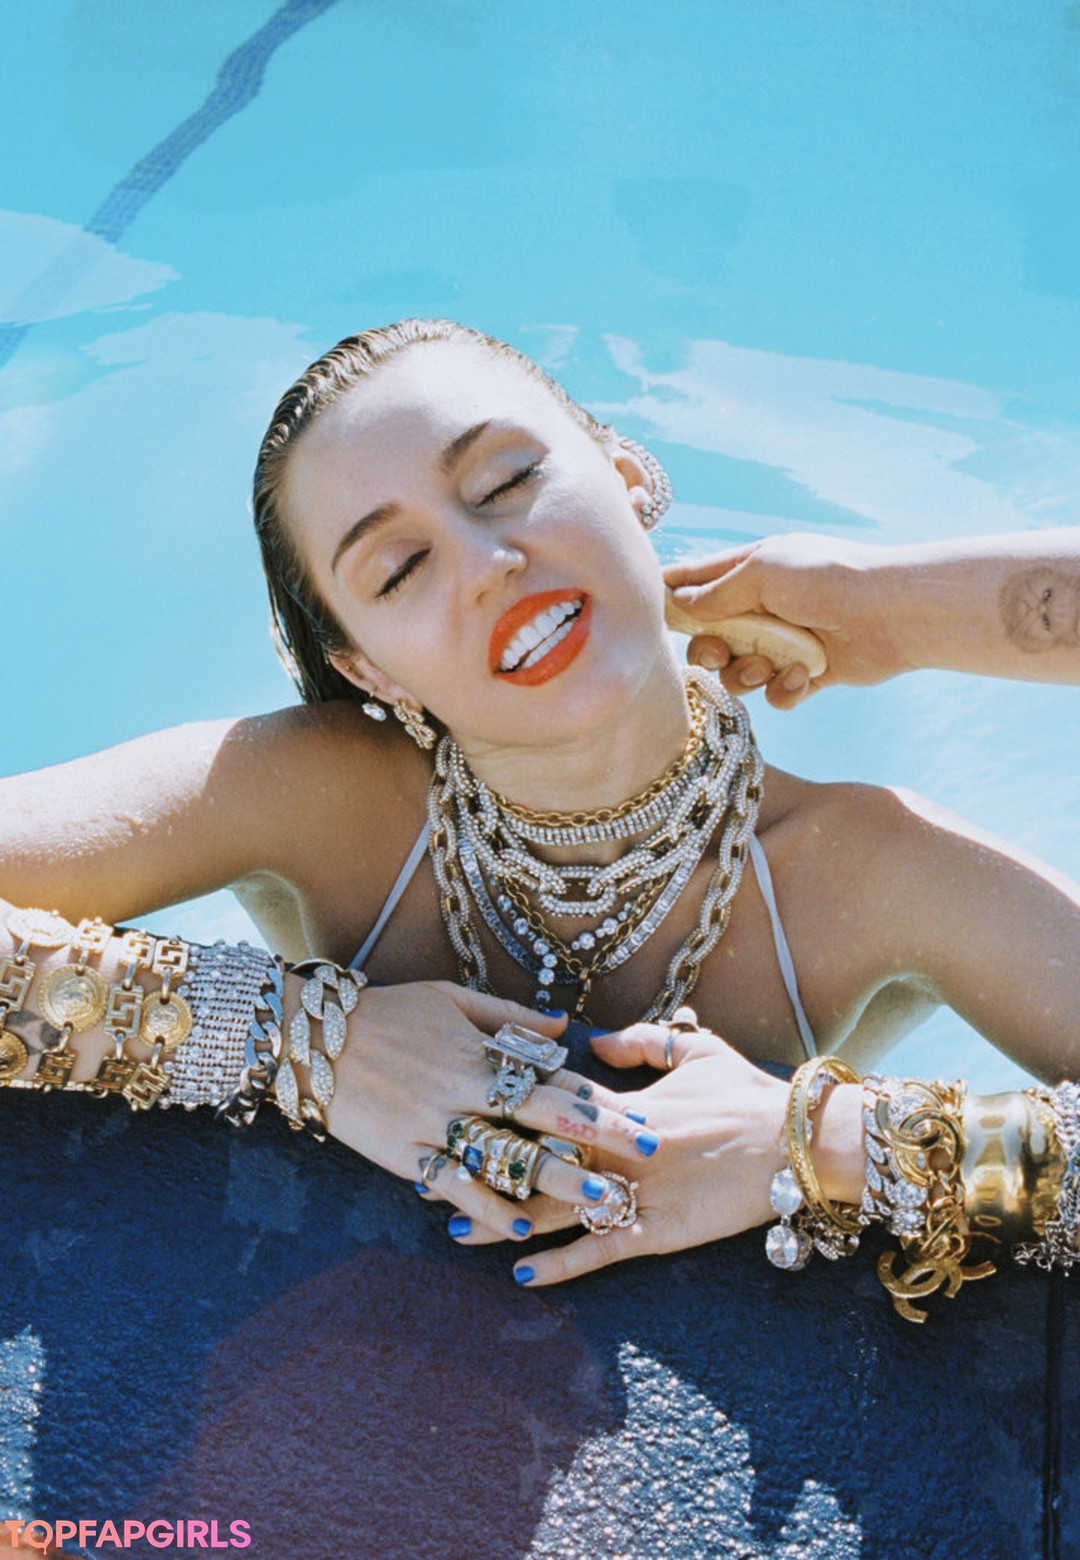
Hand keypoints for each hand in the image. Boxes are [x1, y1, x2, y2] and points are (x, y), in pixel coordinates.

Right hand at [309, 980, 658, 1245]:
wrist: (313, 1037)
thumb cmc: (388, 1011)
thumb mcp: (451, 999)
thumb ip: (510, 1017)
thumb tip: (564, 1027)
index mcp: (478, 1050)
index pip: (550, 1078)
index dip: (597, 1100)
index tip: (641, 1118)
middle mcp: (462, 1087)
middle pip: (542, 1116)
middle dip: (597, 1138)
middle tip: (647, 1155)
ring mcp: (432, 1123)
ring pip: (504, 1156)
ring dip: (556, 1181)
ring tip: (601, 1200)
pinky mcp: (404, 1154)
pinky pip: (453, 1185)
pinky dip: (487, 1209)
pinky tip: (522, 1231)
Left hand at [454, 1019, 790, 1284]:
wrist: (796, 1142)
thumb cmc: (746, 1092)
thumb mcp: (695, 1048)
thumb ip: (641, 1040)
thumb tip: (593, 1038)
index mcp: (621, 1104)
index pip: (548, 1104)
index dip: (501, 1108)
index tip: (457, 1107)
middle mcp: (616, 1148)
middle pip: (535, 1158)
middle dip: (485, 1166)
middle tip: (431, 1173)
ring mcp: (634, 1192)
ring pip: (556, 1208)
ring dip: (505, 1219)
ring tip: (456, 1229)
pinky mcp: (657, 1230)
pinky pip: (599, 1252)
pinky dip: (560, 1265)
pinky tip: (521, 1275)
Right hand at [664, 534, 909, 708]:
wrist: (893, 614)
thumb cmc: (830, 579)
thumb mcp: (765, 572)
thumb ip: (718, 592)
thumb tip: (680, 603)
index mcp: (752, 570)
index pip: (698, 579)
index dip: (671, 594)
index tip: (649, 611)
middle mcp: (765, 606)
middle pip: (711, 636)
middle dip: (711, 650)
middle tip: (722, 653)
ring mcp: (785, 641)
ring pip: (739, 670)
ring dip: (747, 674)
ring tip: (768, 667)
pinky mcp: (807, 674)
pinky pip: (775, 693)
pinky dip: (784, 690)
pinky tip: (804, 679)